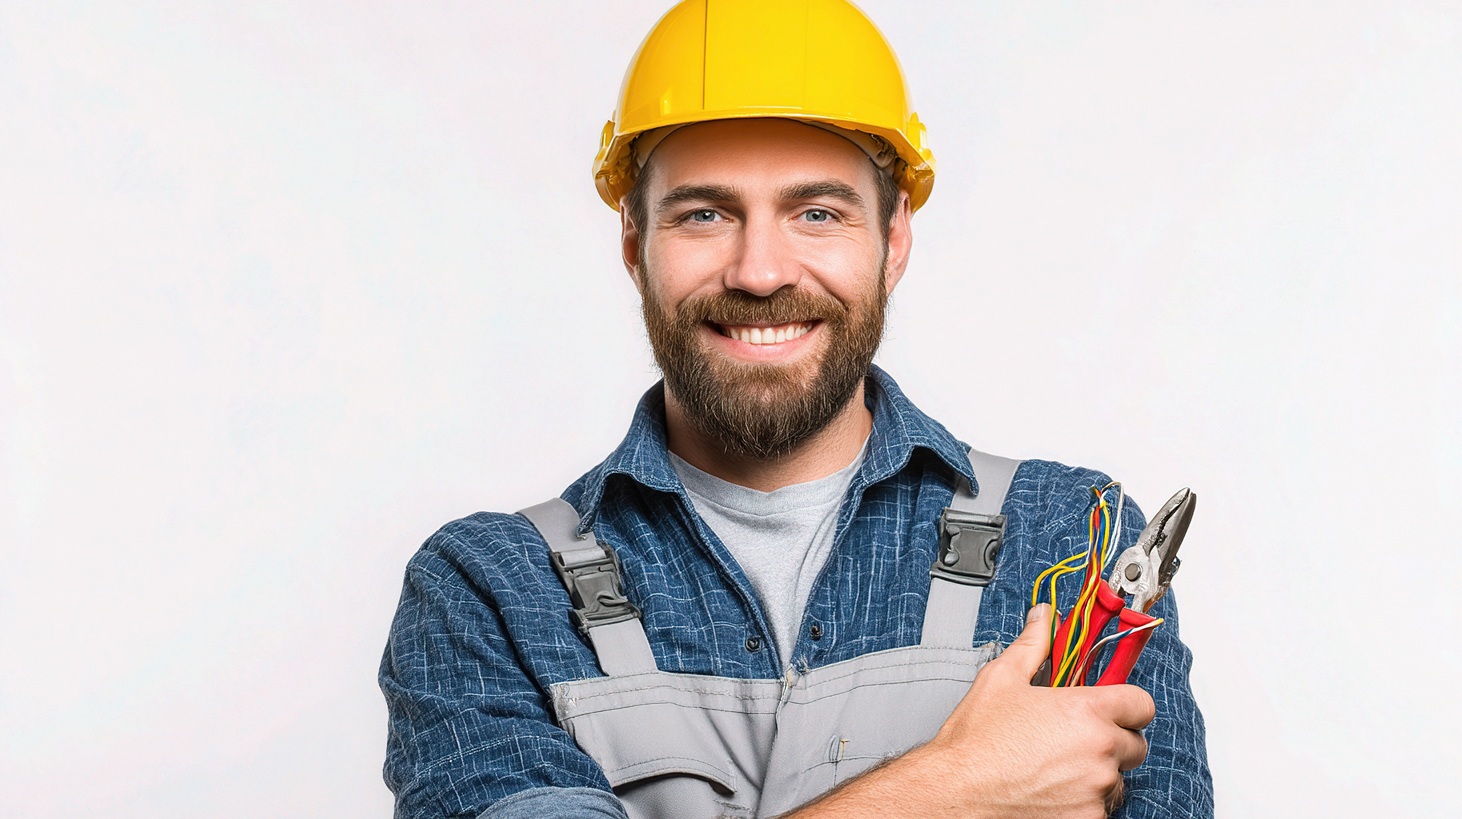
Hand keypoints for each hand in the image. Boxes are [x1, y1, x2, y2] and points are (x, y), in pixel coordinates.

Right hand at [785, 605, 1154, 818]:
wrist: (957, 793)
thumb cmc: (976, 742)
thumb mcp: (1001, 679)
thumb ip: (1033, 645)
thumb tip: (1044, 617)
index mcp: (1086, 710)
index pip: (1141, 704)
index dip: (1126, 704)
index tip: (1111, 708)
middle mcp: (1100, 750)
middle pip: (1134, 744)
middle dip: (1111, 740)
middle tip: (1076, 739)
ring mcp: (1097, 789)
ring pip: (1117, 779)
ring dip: (1098, 773)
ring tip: (1058, 767)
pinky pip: (1102, 808)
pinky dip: (1083, 801)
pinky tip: (1053, 790)